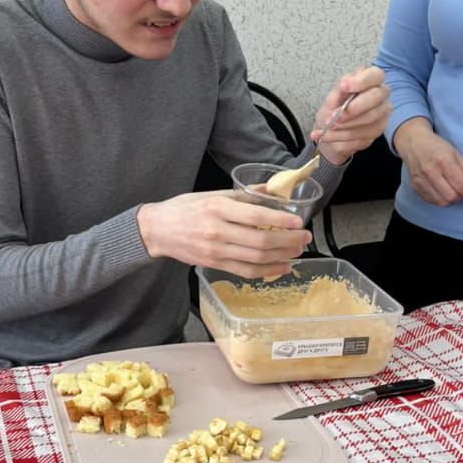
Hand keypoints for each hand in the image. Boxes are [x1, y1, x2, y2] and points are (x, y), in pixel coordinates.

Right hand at [137, 191, 311, 279]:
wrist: (158, 230)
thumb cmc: (185, 208)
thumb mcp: (212, 193)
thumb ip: (243, 194)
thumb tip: (272, 191)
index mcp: (218, 208)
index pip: (256, 216)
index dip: (281, 221)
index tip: (299, 222)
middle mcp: (217, 231)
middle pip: (260, 241)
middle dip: (288, 241)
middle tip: (304, 238)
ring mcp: (216, 251)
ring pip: (256, 258)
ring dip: (282, 257)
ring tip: (297, 251)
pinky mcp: (215, 265)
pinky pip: (246, 271)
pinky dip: (267, 271)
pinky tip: (282, 267)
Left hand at [310, 66, 389, 164]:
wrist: (330, 130)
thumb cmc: (334, 109)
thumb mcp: (331, 99)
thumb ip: (339, 92)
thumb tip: (344, 84)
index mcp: (371, 81)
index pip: (376, 74)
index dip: (361, 81)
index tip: (343, 86)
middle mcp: (381, 96)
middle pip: (376, 96)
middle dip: (354, 107)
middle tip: (335, 115)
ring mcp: (382, 114)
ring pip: (369, 119)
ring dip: (345, 125)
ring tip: (327, 126)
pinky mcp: (377, 131)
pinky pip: (361, 135)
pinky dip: (341, 136)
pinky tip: (327, 135)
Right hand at [392, 118, 462, 206]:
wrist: (414, 144)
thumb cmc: (437, 147)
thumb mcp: (456, 153)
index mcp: (443, 161)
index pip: (461, 185)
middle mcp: (430, 172)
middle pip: (451, 196)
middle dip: (461, 196)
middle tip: (462, 189)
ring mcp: (421, 181)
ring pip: (441, 202)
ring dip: (451, 199)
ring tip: (452, 189)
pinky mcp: (415, 187)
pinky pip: (431, 201)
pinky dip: (440, 199)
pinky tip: (442, 191)